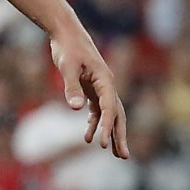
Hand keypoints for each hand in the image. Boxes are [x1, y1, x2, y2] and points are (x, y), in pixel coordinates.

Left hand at [49, 26, 127, 158]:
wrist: (66, 33)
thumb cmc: (67, 47)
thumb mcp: (67, 67)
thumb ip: (72, 87)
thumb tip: (77, 109)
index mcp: (105, 80)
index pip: (109, 109)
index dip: (106, 127)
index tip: (101, 145)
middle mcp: (107, 85)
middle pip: (117, 114)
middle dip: (119, 135)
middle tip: (123, 156)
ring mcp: (100, 87)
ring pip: (110, 114)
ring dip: (110, 132)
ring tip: (113, 153)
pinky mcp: (91, 88)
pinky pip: (97, 110)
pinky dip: (95, 123)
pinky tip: (88, 137)